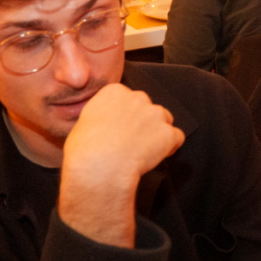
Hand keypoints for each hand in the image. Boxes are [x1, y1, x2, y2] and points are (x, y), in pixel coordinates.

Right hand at [59, 83, 184, 245]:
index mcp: (115, 92)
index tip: (120, 130)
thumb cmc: (84, 151)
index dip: (126, 116)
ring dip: (157, 134)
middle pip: (148, 108)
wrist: (99, 168)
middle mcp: (138, 97)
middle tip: (131, 143)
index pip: (128, 99)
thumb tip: (106, 123)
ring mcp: (156, 114)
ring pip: (164, 121)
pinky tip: (154, 158)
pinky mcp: (168, 133)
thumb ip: (102, 115)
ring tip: (141, 152)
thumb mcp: (83, 123)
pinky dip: (170, 148)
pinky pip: (176, 138)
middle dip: (143, 123)